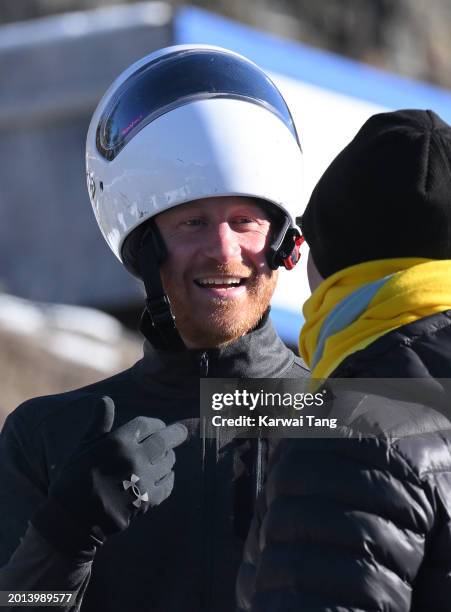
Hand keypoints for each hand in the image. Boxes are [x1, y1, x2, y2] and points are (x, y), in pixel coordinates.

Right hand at [32, 396, 186, 553]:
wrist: (73, 519)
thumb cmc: (75, 478)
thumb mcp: (84, 446)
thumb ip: (100, 423)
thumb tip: (106, 399)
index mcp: (118, 442)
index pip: (146, 424)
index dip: (154, 423)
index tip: (158, 426)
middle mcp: (134, 458)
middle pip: (164, 440)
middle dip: (176, 434)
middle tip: (182, 432)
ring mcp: (143, 480)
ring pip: (168, 462)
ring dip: (169, 457)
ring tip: (165, 457)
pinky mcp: (148, 501)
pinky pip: (168, 485)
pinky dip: (169, 478)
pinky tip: (165, 477)